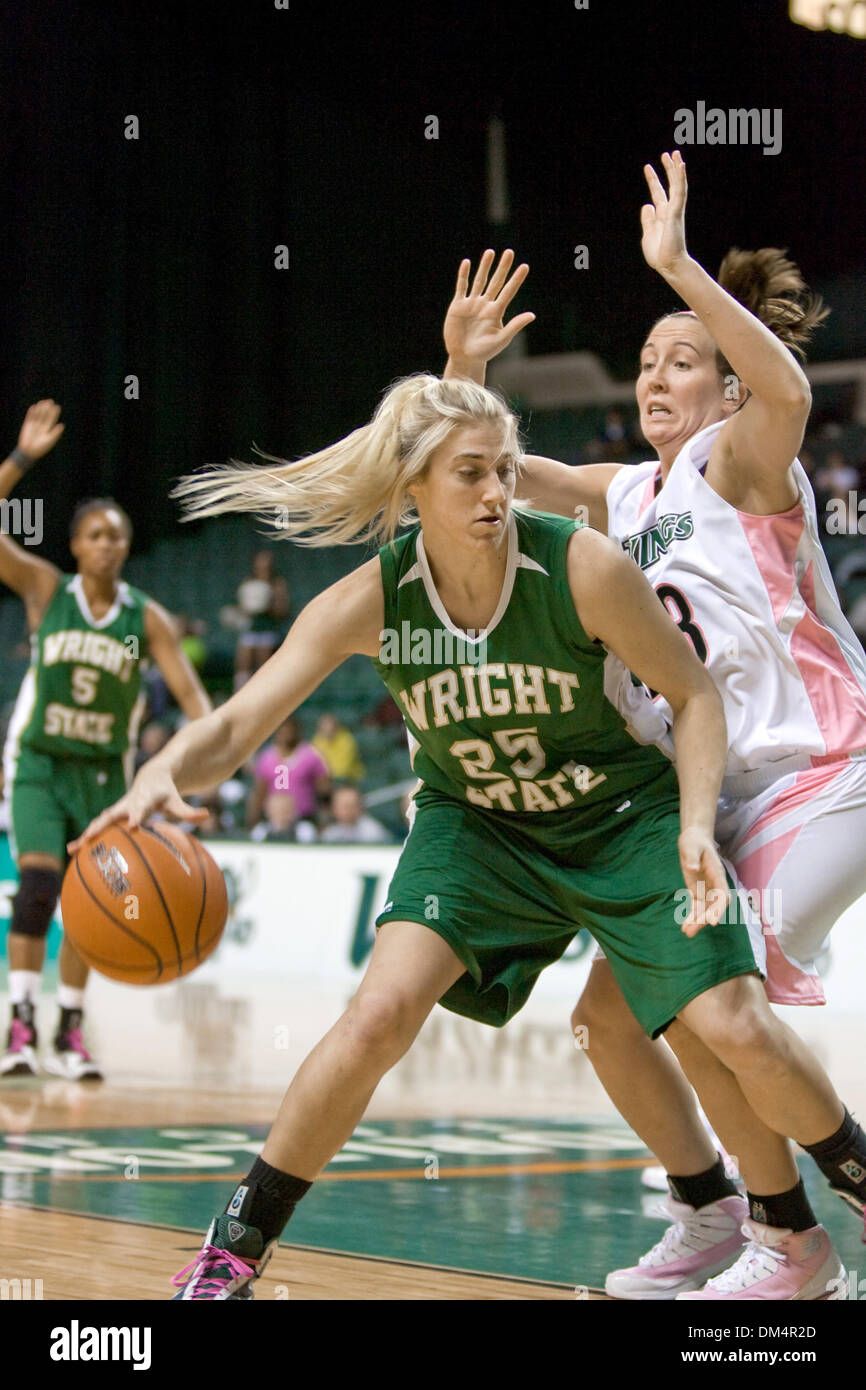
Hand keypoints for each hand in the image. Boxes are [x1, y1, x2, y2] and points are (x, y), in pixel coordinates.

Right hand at [16, 399, 64, 462]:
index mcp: (48, 429)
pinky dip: (31, 412)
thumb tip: (62, 425)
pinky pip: (29, 417)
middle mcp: (42, 426)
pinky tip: (33, 406)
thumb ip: (56, 432)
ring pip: (38, 415)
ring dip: (40, 408)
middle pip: (45, 415)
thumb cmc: (40, 448)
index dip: (54, 413)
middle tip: (50, 401)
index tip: (57, 407)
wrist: (29, 452)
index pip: (52, 419)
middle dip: (47, 409)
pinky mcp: (27, 425)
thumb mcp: (50, 440)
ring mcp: (34, 425)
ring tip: (42, 402)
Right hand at [67, 765, 207, 853]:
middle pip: (110, 816)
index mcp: (143, 800)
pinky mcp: (112, 815)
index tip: (132, 825)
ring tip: (72, 850)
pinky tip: (74, 854)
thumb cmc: (166, 792)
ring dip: (86, 834)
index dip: (136, 816)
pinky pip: (98, 828)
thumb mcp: (177, 801)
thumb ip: (189, 810)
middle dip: (100, 827)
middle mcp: (126, 804)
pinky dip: (87, 838)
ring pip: (99, 822)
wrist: (150, 776)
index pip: (140, 809)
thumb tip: (206, 816)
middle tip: (89, 840)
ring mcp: (117, 810)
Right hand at [443, 249, 534, 371]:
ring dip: (484, 267)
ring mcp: (472, 304)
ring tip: (490, 252)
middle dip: (502, 267)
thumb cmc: (484, 352)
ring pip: (479, 281)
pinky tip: (467, 263)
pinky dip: (464, 275)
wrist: (464, 358)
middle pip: (496, 282)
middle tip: (509, 252)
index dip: (516, 279)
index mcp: (496, 312)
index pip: (509, 291)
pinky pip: (462, 287)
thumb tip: (532, 315)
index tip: (524, 266)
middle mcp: (485, 304)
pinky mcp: (458, 306)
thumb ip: (515, 326)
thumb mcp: (501, 339)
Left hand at [640, 151, 689, 276]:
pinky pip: (679, 192)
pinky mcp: (676, 213)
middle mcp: (670, 211)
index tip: (648, 167)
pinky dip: (680, 178)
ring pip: (677, 185)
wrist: (669, 266)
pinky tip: (680, 166)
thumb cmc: (660, 255)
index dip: (653, 180)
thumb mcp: (648, 235)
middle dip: (668, 170)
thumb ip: (647, 220)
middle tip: (666, 154)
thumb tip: (647, 205)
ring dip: (676, 169)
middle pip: (669, 186)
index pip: (658, 194)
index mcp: (662, 216)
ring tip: (675, 154)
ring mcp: (675, 211)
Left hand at [678, 827, 728, 936]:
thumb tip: (692, 868)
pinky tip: (685, 926)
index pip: (722, 895)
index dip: (719, 909)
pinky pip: (697, 906)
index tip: (713, 921)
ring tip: (686, 932)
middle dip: (705, 919)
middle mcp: (714, 884)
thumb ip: (692, 856)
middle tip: (691, 930)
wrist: (695, 839)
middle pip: (714, 906)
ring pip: (706, 909)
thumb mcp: (691, 845)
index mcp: (716, 873)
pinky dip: (692, 916)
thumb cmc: (694, 841)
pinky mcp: (697, 890)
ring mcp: (707, 888)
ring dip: (698, 921)